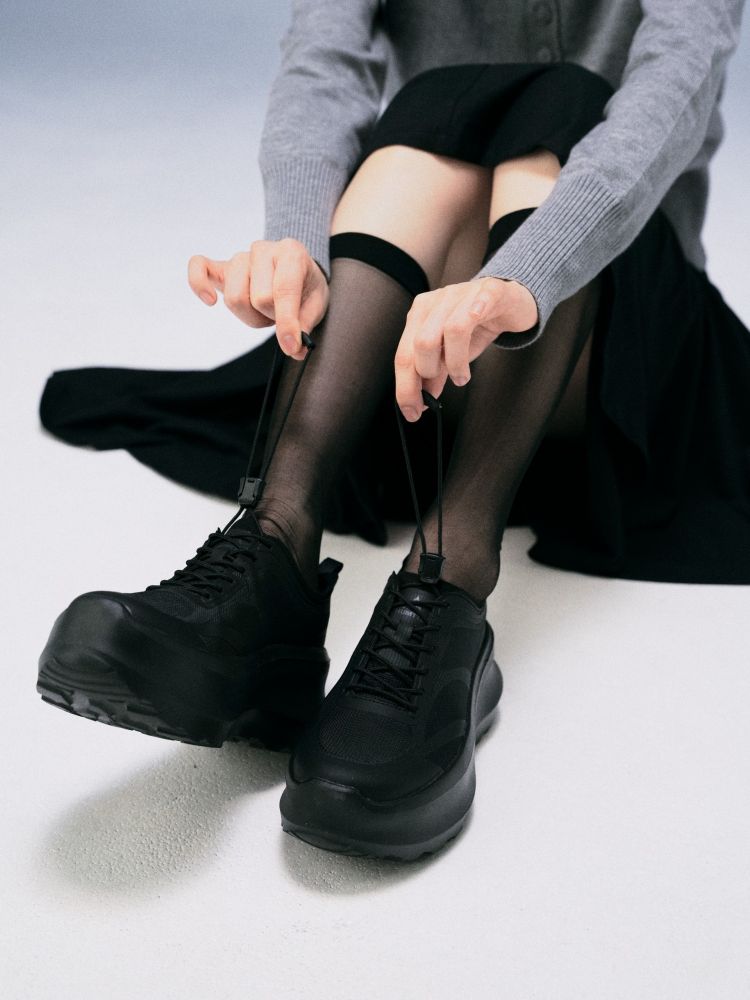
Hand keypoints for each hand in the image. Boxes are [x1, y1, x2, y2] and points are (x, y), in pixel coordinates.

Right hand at [188, 238, 328, 359]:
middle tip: (280, 313)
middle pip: (258, 298)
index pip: (283, 291)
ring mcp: (240, 257)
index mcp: (291, 253)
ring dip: (250, 315)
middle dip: (271, 317)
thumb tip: (295, 348)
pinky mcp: (220, 267)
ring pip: (234, 298)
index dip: (286, 323)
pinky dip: (199, 284)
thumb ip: (306, 325)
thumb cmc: (304, 286)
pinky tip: (210, 300)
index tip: (291, 346)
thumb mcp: (316, 304)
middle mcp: (263, 249)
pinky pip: (198, 267)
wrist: (295, 270)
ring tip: (263, 310)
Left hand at [394, 276, 537, 419]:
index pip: (404, 354)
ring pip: (449, 330)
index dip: (406, 387)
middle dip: (426, 376)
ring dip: (454, 362)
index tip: (412, 411)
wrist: (510, 301)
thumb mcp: (452, 353)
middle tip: (437, 394)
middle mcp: (436, 302)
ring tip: (461, 377)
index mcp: (420, 316)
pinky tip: (474, 348)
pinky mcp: (489, 292)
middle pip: (420, 343)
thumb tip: (422, 399)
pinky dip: (473, 334)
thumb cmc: (479, 325)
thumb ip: (435, 373)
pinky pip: (477, 310)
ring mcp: (462, 295)